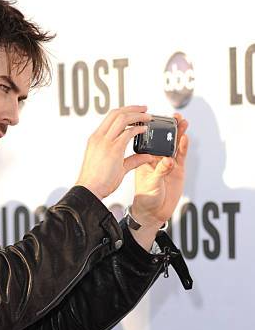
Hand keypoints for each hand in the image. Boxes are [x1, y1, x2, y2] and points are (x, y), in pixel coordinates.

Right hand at [75, 105, 156, 199]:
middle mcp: (99, 137)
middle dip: (133, 108)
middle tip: (145, 109)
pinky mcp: (113, 149)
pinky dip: (138, 129)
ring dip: (137, 115)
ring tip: (148, 117)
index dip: (125, 111)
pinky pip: (128, 133)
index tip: (136, 111)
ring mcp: (105, 142)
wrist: (89, 191)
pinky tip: (144, 130)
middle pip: (116, 113)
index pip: (110, 117)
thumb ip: (132, 160)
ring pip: (122, 118)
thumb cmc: (98, 182)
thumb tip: (146, 156)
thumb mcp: (116, 167)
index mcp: (95, 139)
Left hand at [131, 113, 188, 227]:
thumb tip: (169, 161)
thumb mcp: (151, 183)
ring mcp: (168, 163)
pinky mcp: (178, 170)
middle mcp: (157, 159)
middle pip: (164, 139)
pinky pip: (182, 156)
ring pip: (175, 145)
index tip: (157, 119)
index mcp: (145, 159)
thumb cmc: (145, 198)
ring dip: (179, 133)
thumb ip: (160, 171)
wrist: (153, 212)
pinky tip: (186, 138)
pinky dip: (184, 147)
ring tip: (183, 122)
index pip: (150, 140)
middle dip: (169, 128)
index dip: (154, 129)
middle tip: (174, 117)